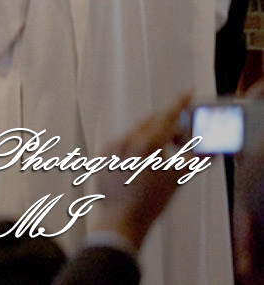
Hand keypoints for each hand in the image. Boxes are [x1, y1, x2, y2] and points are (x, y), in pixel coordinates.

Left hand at [86, 92, 193, 252]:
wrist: (123, 218)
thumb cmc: (153, 200)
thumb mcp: (178, 178)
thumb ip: (193, 158)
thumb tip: (208, 149)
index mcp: (148, 143)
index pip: (167, 115)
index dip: (180, 103)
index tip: (188, 92)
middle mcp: (127, 138)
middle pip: (152, 122)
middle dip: (167, 126)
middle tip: (181, 138)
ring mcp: (113, 145)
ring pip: (136, 133)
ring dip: (151, 138)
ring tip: (161, 158)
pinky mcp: (102, 153)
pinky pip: (122, 143)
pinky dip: (134, 148)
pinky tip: (140, 166)